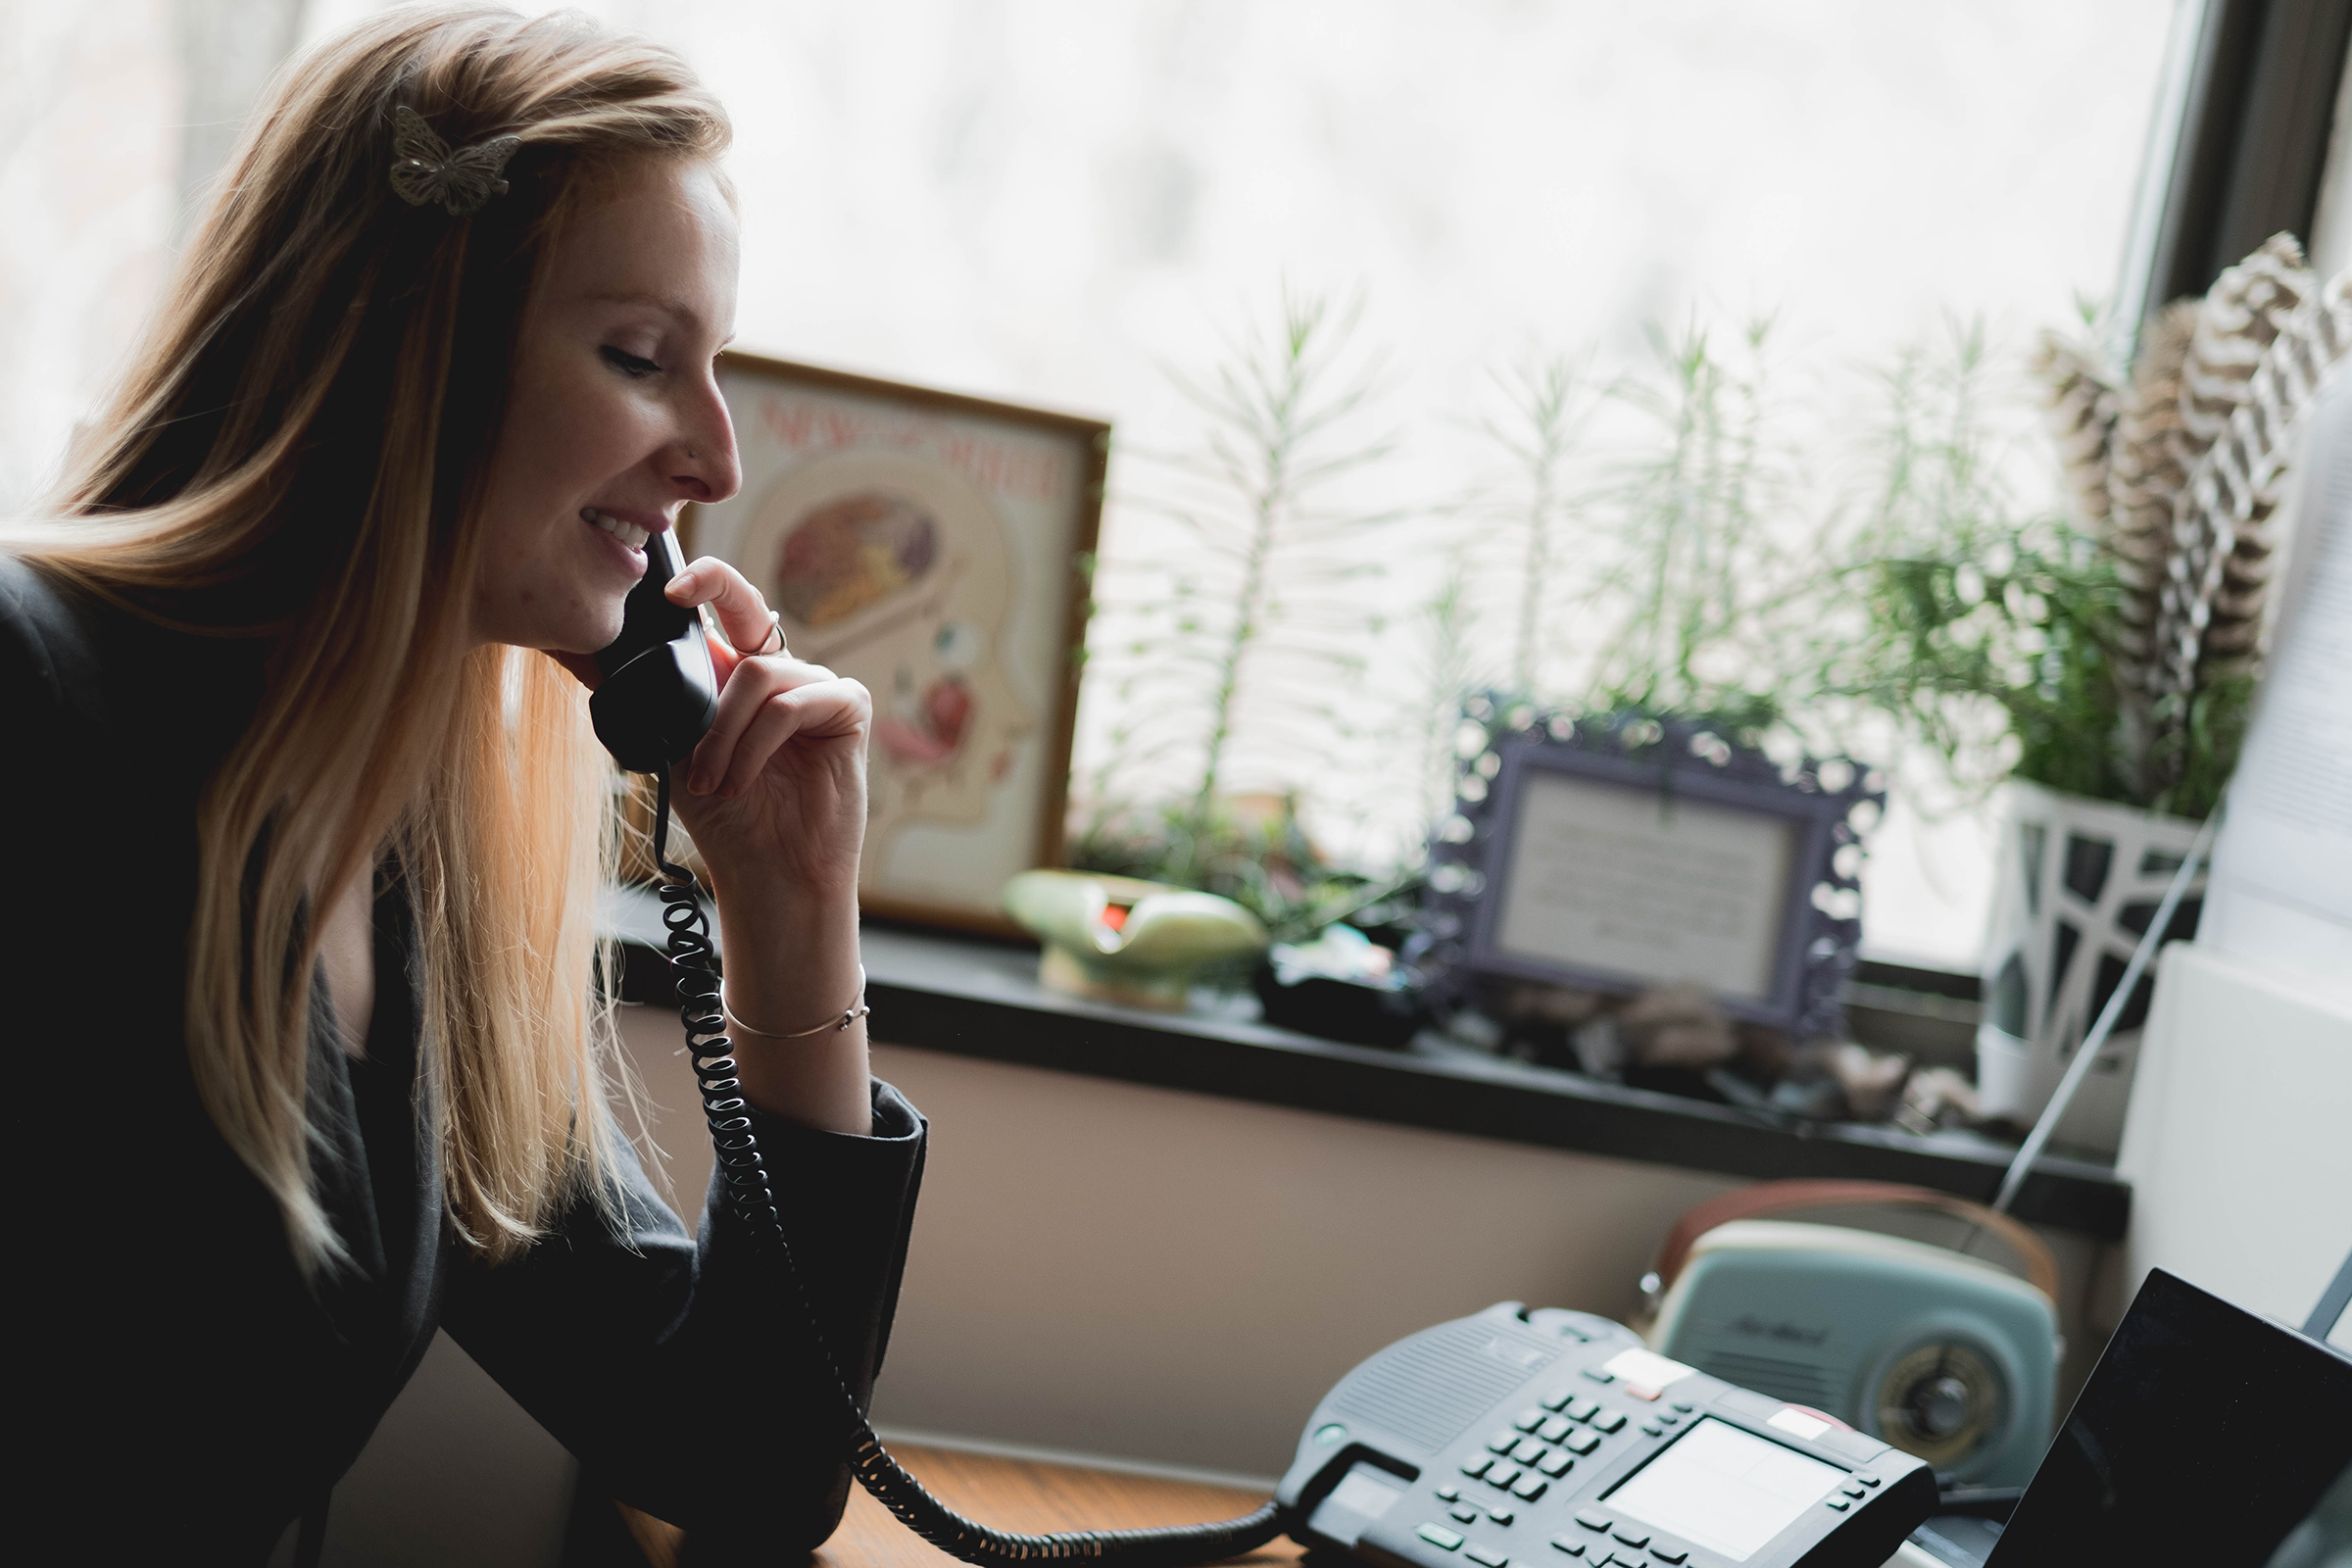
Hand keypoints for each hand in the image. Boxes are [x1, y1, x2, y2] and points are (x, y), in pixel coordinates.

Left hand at [660, 555, 869, 900]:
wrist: (767, 873)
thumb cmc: (726, 820)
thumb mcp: (671, 749)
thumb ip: (645, 699)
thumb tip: (583, 654)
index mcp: (740, 676)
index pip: (726, 610)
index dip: (705, 581)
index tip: (668, 589)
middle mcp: (781, 674)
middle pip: (749, 609)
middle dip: (714, 587)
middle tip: (676, 598)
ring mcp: (818, 688)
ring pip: (759, 673)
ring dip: (723, 734)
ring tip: (711, 782)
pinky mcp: (848, 709)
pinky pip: (792, 703)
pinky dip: (755, 745)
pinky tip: (741, 781)